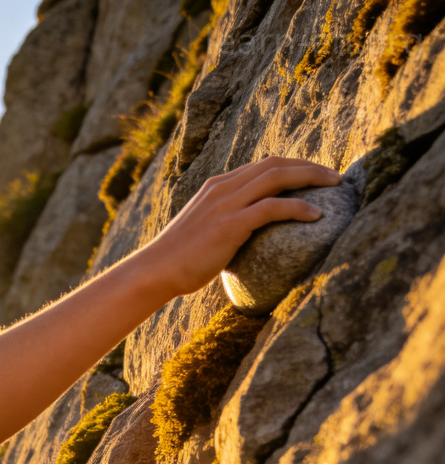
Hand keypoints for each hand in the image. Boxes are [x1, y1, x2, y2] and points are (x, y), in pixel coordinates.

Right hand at [139, 156, 342, 296]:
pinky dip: (298, 207)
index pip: (261, 166)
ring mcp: (226, 204)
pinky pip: (273, 207)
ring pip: (278, 177)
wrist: (154, 271)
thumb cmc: (177, 262)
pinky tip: (317, 215)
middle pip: (275, 164)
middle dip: (309, 166)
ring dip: (312, 178)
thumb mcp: (201, 234)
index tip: (314, 176)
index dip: (292, 166)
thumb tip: (245, 243)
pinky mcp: (230, 225)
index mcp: (216, 187)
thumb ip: (224, 227)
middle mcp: (222, 188)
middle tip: (335, 178)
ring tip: (336, 187)